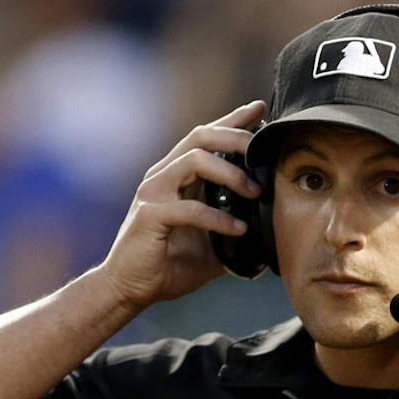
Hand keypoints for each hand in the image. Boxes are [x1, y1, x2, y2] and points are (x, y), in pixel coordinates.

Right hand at [98, 102, 265, 313]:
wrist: (129, 289)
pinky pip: (189, 208)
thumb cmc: (167, 265)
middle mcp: (162, 177)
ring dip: (230, 173)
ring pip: (193, 160)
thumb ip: (233, 230)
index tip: (260, 109)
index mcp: (175, 176)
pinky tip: (238, 228)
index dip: (232, 120)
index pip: (205, 137)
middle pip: (200, 137)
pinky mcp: (149, 216)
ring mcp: (153, 193)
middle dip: (235, 136)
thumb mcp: (210, 246)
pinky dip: (218, 217)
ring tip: (255, 192)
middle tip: (262, 150)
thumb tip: (269, 235)